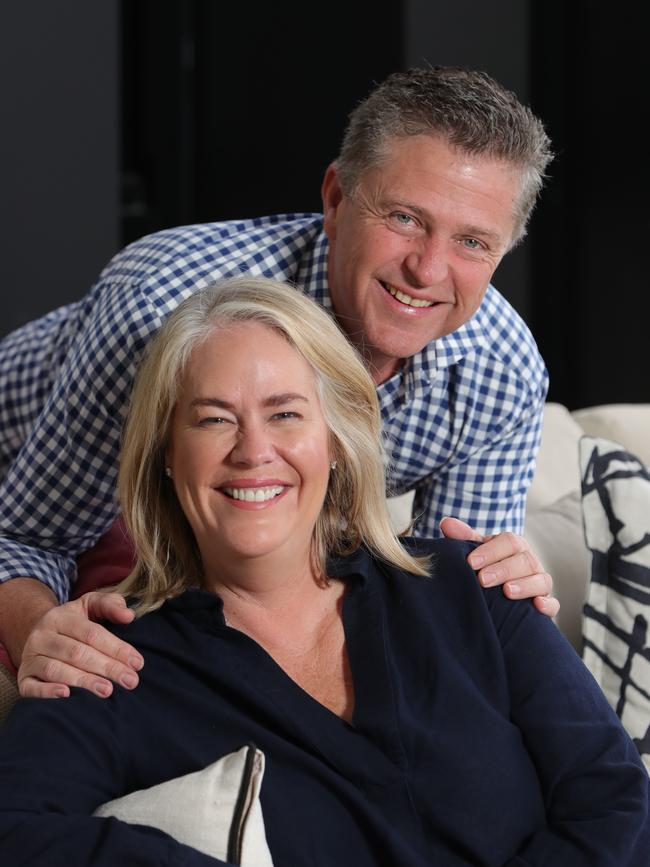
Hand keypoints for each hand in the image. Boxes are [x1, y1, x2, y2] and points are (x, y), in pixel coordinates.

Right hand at [17, 592, 143, 698]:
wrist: (39, 635)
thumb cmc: (74, 622)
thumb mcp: (90, 605)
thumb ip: (111, 605)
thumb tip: (128, 615)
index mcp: (60, 617)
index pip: (91, 634)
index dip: (116, 648)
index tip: (137, 663)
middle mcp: (41, 636)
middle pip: (77, 653)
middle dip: (107, 667)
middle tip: (130, 681)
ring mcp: (30, 658)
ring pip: (56, 670)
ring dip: (83, 681)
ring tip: (107, 690)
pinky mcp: (23, 678)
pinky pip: (31, 687)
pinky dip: (47, 692)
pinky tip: (67, 695)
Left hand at [439, 517, 558, 617]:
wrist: (498, 594)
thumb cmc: (486, 567)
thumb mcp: (475, 552)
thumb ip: (463, 538)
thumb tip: (447, 523)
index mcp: (514, 546)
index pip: (509, 541)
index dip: (491, 551)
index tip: (471, 562)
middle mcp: (530, 561)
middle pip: (525, 560)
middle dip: (504, 569)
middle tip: (483, 580)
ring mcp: (540, 582)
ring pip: (541, 580)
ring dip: (525, 585)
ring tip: (507, 591)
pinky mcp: (546, 603)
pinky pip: (553, 603)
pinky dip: (548, 604)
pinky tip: (537, 606)